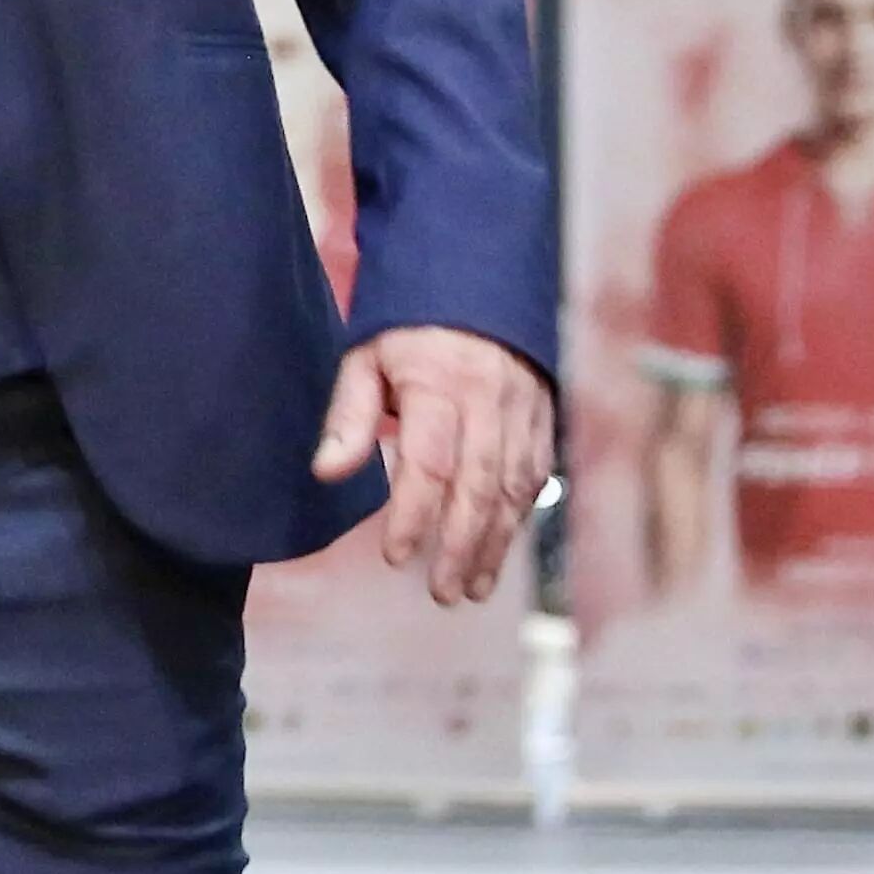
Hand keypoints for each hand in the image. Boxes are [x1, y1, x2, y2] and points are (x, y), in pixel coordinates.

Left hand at [315, 324, 553, 608]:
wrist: (479, 281)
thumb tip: (327, 473)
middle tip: (440, 592)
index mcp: (441, 385)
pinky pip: (537, 477)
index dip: (415, 514)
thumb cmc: (408, 327)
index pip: (430, 463)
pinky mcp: (545, 418)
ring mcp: (525, 411)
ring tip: (468, 585)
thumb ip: (349, 417)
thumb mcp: (365, 358)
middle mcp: (491, 402)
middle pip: (479, 486)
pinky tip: (498, 548)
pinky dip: (518, 518)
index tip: (395, 556)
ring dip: (494, 543)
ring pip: (514, 489)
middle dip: (460, 545)